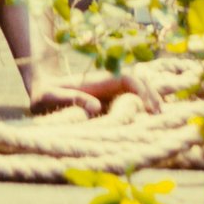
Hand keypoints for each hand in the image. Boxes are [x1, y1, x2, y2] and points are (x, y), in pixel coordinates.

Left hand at [26, 71, 160, 117]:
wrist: (42, 90)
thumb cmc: (45, 94)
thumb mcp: (53, 96)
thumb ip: (73, 99)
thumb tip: (95, 108)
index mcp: (99, 80)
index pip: (128, 79)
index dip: (141, 91)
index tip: (148, 108)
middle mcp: (108, 83)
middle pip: (139, 84)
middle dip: (152, 96)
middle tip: (161, 116)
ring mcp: (111, 91)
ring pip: (138, 92)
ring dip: (150, 103)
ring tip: (159, 121)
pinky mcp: (109, 101)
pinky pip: (130, 102)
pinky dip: (141, 110)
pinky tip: (147, 124)